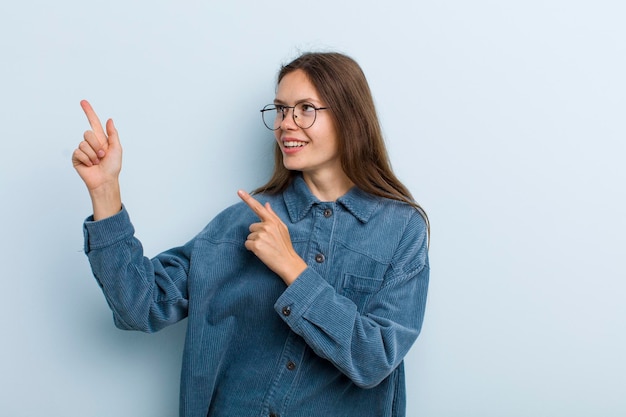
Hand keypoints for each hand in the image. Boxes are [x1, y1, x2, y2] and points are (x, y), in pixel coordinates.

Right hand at [72, 100, 122, 219]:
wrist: (105, 181)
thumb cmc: (113, 167)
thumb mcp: (117, 149)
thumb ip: (113, 134)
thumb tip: (110, 119)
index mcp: (101, 139)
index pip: (93, 122)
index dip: (88, 112)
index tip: (83, 101)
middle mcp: (91, 143)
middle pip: (88, 133)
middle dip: (97, 145)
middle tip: (102, 156)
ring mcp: (83, 150)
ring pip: (83, 143)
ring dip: (93, 154)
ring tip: (97, 162)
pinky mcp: (76, 158)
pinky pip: (78, 152)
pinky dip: (86, 159)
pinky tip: (90, 165)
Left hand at [238, 190, 306, 284]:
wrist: (288, 262)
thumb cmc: (285, 246)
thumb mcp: (282, 228)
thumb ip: (273, 216)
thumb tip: (266, 205)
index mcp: (272, 221)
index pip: (258, 208)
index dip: (247, 199)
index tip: (239, 191)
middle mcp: (266, 226)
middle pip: (252, 226)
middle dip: (257, 234)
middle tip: (268, 242)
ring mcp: (261, 236)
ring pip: (249, 236)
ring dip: (255, 242)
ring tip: (266, 247)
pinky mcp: (256, 246)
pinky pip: (247, 244)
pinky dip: (252, 249)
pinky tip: (262, 252)